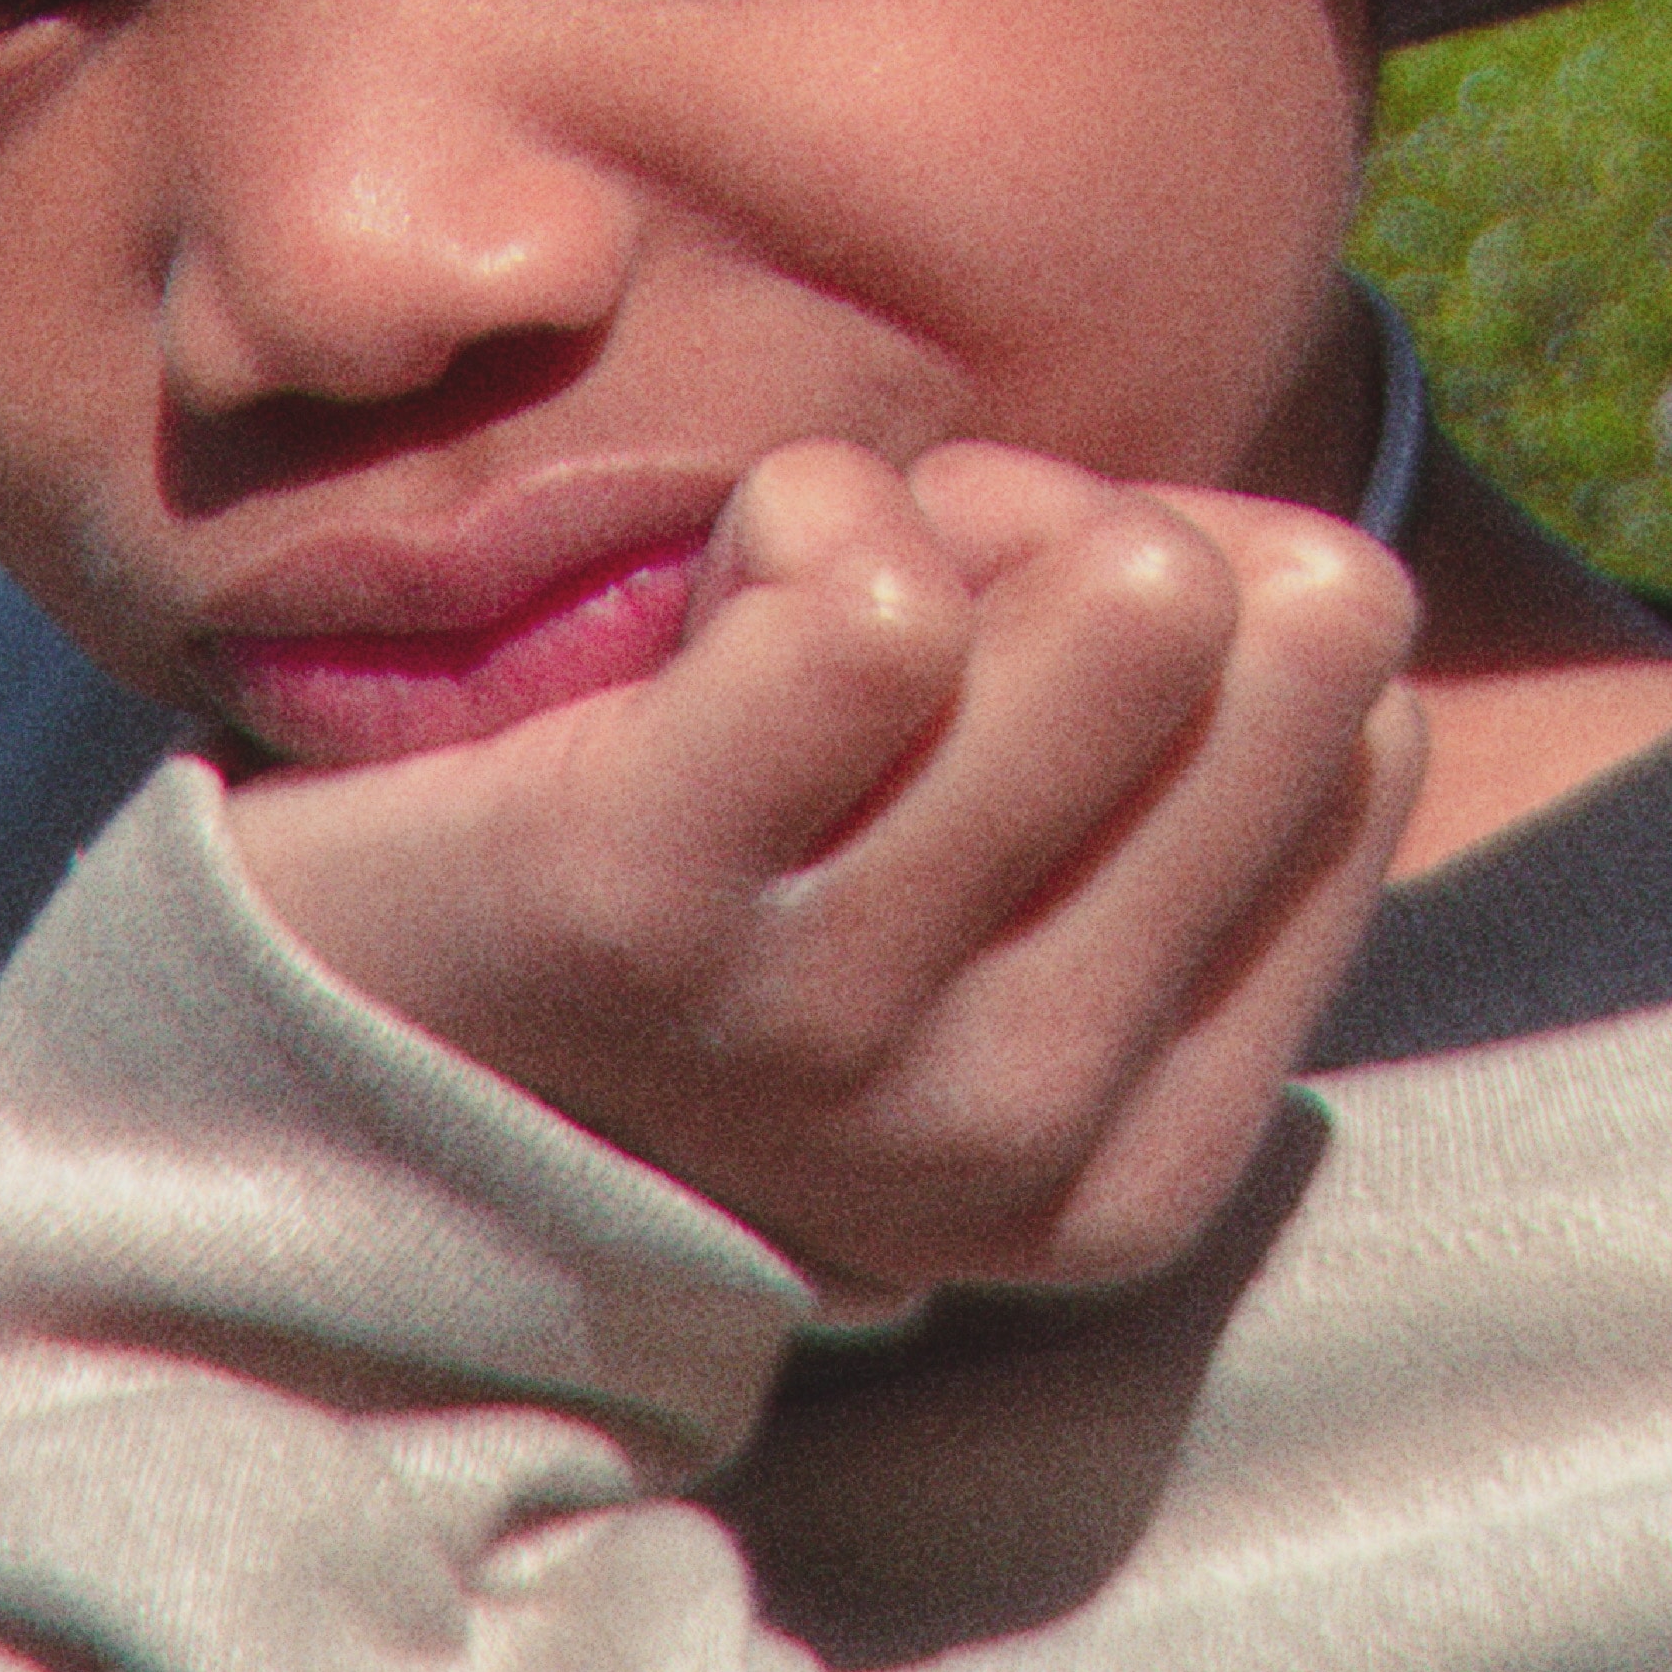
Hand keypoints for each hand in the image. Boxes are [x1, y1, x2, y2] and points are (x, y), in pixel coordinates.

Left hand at [223, 443, 1422, 1305]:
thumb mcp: (973, 902)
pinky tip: (715, 583)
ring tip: (791, 585)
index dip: (1209, 600)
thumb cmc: (685, 920)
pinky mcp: (644, 904)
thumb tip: (1312, 572)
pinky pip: (863, 601)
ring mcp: (832, 1029)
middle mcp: (1013, 1123)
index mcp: (1131, 1160)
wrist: (310, 1083)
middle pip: (1250, 632)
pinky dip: (802, 514)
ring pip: (1104, 606)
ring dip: (935, 510)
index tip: (1024, 654)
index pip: (1361, 726)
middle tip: (903, 590)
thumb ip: (1166, 761)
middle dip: (1085, 529)